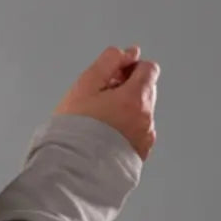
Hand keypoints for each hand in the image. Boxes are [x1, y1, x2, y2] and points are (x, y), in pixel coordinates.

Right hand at [52, 44, 159, 160]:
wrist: (72, 168)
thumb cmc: (74, 129)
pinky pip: (137, 134)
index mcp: (136, 98)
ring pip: (141, 113)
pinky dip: (125, 131)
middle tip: (99, 99)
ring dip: (125, 111)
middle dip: (127, 89)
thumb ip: (108, 62)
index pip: (149, 69)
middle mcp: (146, 117)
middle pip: (145, 91)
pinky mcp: (139, 154)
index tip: (112, 76)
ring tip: (98, 121)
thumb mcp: (85, 86)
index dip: (130, 67)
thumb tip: (126, 52)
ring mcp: (145, 138)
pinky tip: (103, 137)